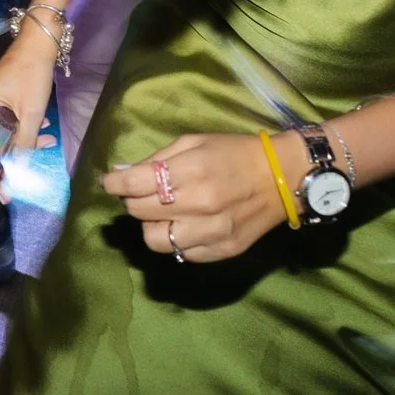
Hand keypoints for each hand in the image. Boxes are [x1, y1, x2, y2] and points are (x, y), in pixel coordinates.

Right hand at [0, 40, 59, 198]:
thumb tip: (16, 177)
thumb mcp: (31, 114)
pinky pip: (3, 119)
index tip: (1, 192)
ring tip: (45, 140)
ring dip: (19, 140)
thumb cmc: (33, 76)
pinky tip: (41, 128)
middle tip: (26, 170)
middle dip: (9, 155)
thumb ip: (23, 146)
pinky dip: (20, 127)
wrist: (40, 43)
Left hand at [100, 130, 301, 263]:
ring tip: (162, 213)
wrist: (283, 177)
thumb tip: (122, 174)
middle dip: (132, 201)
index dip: (114, 184)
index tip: (111, 183)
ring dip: (152, 225)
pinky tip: (185, 225)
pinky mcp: (222, 251)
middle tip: (140, 194)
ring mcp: (212, 232)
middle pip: (139, 212)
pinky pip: (181, 253)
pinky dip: (176, 240)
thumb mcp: (194, 142)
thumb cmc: (234, 152)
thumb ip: (157, 159)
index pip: (134, 185)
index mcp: (191, 170)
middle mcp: (200, 204)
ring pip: (155, 240)